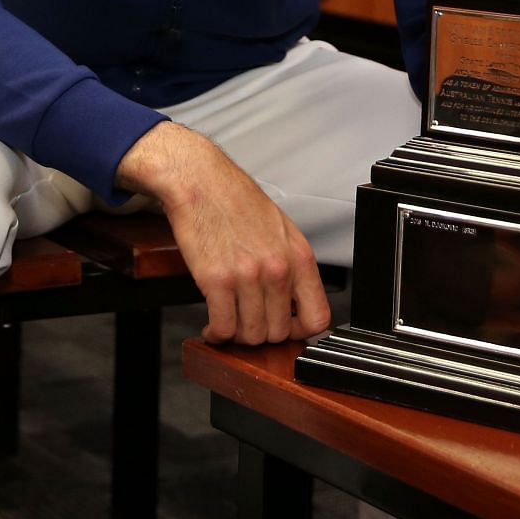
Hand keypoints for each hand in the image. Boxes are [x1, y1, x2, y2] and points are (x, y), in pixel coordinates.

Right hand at [115, 122, 329, 343]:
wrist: (202, 182)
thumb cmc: (237, 202)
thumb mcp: (281, 231)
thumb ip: (292, 267)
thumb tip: (298, 302)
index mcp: (299, 257)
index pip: (317, 318)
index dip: (301, 334)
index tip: (286, 332)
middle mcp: (278, 269)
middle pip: (279, 332)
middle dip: (261, 335)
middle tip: (247, 325)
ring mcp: (248, 276)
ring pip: (250, 335)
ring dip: (237, 336)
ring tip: (228, 325)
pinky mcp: (216, 280)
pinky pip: (222, 327)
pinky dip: (216, 334)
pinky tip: (212, 326)